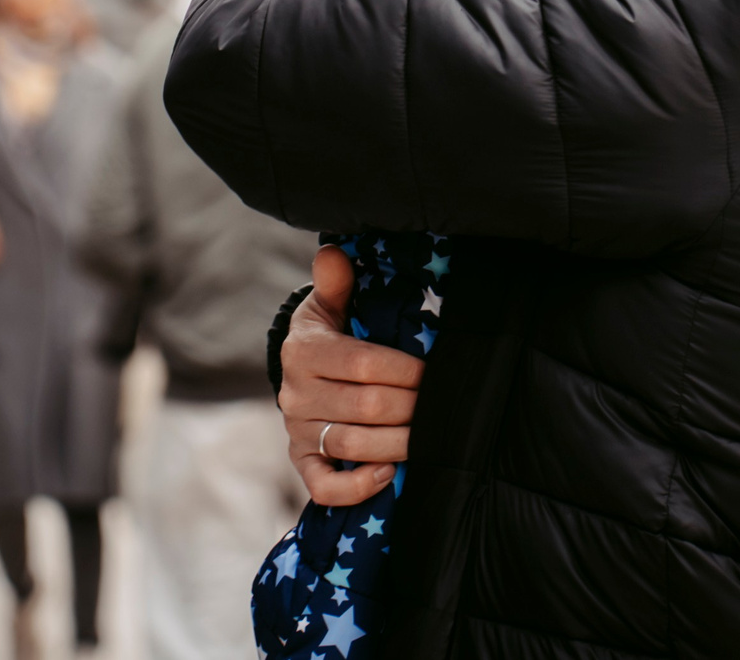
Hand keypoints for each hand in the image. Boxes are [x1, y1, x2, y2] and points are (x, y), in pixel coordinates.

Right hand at [281, 245, 420, 506]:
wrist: (300, 372)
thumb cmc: (329, 332)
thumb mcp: (329, 303)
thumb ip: (336, 282)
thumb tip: (334, 253)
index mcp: (304, 351)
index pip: (362, 363)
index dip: (405, 370)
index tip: (433, 372)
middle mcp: (296, 394)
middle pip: (364, 407)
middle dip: (411, 407)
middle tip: (443, 406)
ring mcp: (297, 432)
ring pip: (351, 445)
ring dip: (398, 443)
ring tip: (430, 437)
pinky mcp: (301, 462)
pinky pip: (324, 486)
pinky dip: (357, 485)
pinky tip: (389, 472)